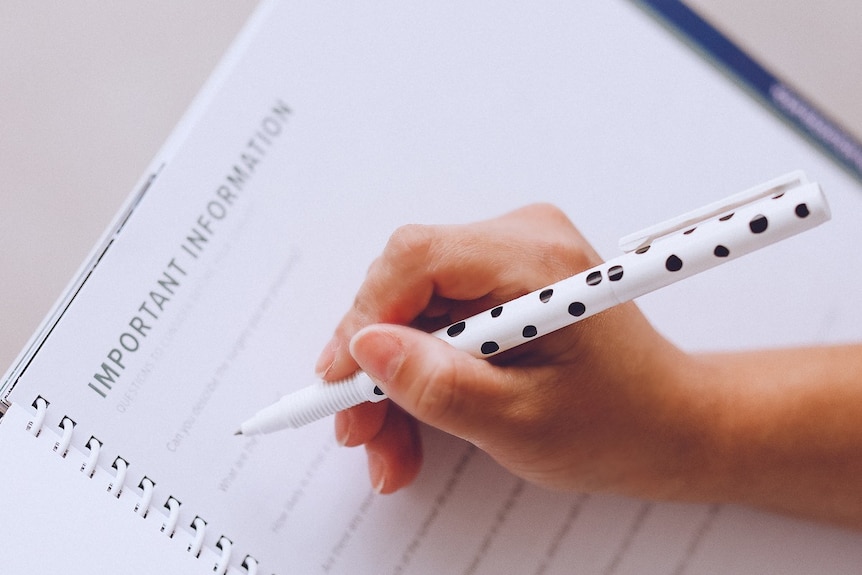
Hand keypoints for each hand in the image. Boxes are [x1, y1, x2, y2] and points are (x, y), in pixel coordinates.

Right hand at [315, 204, 707, 495]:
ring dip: (393, 380)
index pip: (417, 257)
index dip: (364, 316)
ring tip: (391, 449)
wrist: (666, 424)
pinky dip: (420, 373)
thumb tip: (366, 350)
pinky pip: (437, 320)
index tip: (341, 381)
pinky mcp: (503, 285)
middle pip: (407, 285)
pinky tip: (413, 426)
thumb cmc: (620, 422)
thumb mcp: (522, 422)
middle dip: (374, 364)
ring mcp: (511, 260)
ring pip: (414, 309)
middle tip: (360, 431)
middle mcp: (522, 240)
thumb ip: (441, 386)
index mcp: (538, 258)